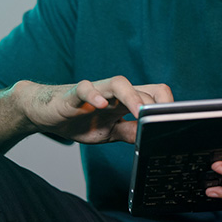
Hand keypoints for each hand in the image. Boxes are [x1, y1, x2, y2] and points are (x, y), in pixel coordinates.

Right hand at [14, 76, 171, 143]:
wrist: (46, 113)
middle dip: (154, 105)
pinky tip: (101, 105)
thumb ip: (130, 132)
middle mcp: (114, 93)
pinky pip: (85, 88)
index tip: (175, 121)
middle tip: (160, 121)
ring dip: (132, 95)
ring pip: (119, 83)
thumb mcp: (109, 132)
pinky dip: (94, 95)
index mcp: (125, 101)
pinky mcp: (73, 94)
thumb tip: (151, 138)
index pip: (154, 94)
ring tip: (139, 111)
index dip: (167, 105)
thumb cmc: (79, 120)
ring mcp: (95, 91)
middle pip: (143, 88)